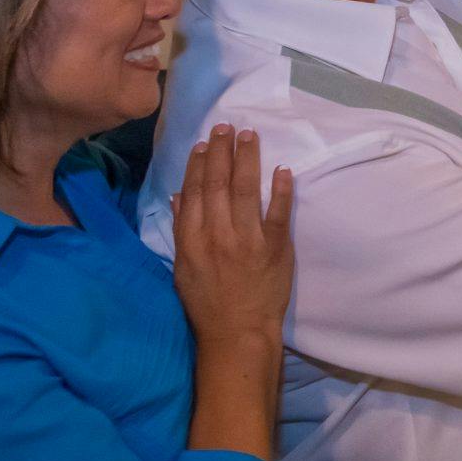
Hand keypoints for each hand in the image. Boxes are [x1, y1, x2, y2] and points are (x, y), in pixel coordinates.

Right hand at [171, 124, 293, 348]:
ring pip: (247, 190)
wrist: (237, 333)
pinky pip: (279, 213)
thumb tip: (179, 196)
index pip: (194, 192)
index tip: (204, 143)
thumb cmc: (207, 302)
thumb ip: (182, 230)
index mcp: (192, 239)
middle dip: (222, 151)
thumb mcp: (183, 267)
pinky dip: (281, 190)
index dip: (199, 164)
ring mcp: (248, 240)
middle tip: (226, 127)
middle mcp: (217, 234)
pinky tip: (282, 169)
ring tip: (250, 135)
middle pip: (219, 183)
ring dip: (248, 159)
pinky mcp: (275, 248)